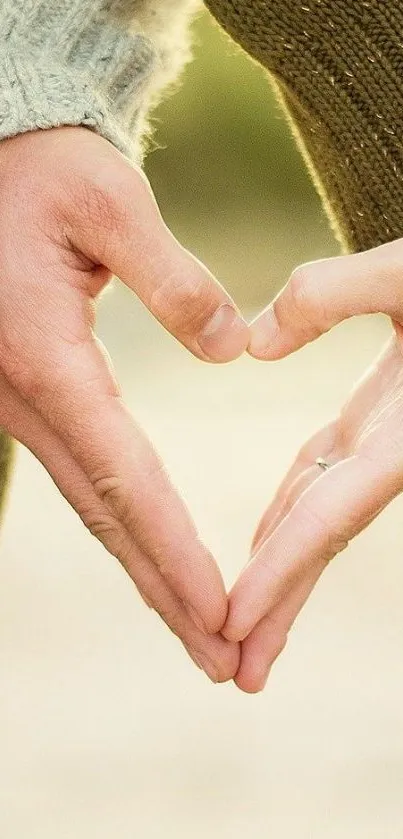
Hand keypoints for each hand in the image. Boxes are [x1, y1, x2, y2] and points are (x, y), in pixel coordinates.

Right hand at [0, 126, 248, 682]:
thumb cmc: (38, 171)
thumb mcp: (108, 203)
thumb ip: (174, 279)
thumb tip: (235, 349)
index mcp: (46, 358)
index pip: (125, 476)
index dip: (174, 549)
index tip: (219, 610)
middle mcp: (26, 398)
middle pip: (106, 516)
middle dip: (164, 592)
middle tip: (220, 659)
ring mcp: (19, 403)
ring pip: (91, 503)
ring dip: (144, 569)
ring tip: (196, 628)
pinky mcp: (28, 395)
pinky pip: (80, 473)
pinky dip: (121, 523)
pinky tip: (147, 551)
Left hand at [224, 239, 402, 691]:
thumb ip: (333, 294)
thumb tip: (252, 348)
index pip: (328, 514)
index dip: (279, 572)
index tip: (230, 623)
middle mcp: (394, 451)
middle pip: (323, 541)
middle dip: (280, 608)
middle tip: (235, 672)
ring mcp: (386, 444)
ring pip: (322, 518)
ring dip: (284, 573)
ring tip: (243, 629)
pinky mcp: (380, 426)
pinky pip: (327, 482)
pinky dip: (293, 518)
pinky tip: (267, 539)